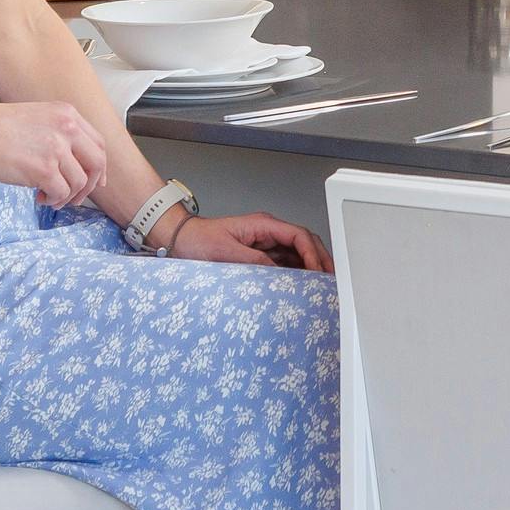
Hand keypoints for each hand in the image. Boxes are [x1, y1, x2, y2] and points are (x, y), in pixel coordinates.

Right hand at [0, 99, 108, 208]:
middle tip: (75, 197)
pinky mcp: (44, 169)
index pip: (98, 143)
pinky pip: (61, 193)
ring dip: (66, 196)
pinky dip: (52, 200)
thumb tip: (74, 162)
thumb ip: (58, 134)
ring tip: (47, 196)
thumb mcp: (35, 118)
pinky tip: (38, 196)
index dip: (99, 166)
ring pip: (79, 182)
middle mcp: (67, 128)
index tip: (95, 181)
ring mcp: (57, 148)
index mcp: (67, 113)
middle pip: (97, 163)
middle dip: (89, 186)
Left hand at [166, 212, 330, 272]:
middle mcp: (267, 232)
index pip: (298, 236)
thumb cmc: (199, 241)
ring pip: (296, 253)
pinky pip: (284, 262)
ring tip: (320, 284)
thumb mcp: (227, 253)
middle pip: (303, 242)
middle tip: (329, 279)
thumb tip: (281, 274)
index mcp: (263, 225)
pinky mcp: (259, 254)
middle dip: (319, 259)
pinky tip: (301, 285)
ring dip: (310, 267)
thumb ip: (255, 262)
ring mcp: (264, 243)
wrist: (180, 241)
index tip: (319, 271)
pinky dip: (296, 273)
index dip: (312, 253)